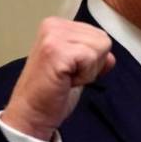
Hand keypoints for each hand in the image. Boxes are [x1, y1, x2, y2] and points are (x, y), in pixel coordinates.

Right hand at [1, 17, 114, 140]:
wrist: (30, 116)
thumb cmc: (51, 94)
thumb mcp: (77, 67)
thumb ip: (93, 55)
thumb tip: (110, 56)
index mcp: (57, 25)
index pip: (99, 35)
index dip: (93, 59)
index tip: (71, 70)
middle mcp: (53, 25)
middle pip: (103, 39)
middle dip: (92, 63)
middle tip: (68, 76)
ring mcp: (53, 36)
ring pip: (101, 47)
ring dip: (88, 70)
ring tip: (66, 77)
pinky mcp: (56, 51)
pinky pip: (92, 58)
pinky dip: (85, 76)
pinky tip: (66, 81)